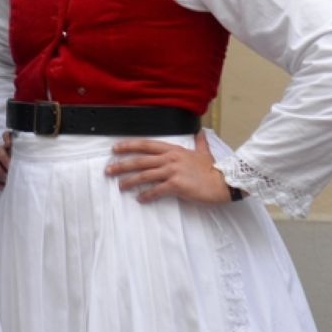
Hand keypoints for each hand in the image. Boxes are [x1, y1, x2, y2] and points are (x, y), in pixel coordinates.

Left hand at [107, 131, 232, 205]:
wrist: (223, 182)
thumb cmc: (212, 169)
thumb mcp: (204, 152)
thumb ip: (199, 143)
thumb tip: (201, 132)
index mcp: (174, 150)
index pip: (146, 145)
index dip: (129, 146)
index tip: (115, 149)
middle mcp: (170, 158)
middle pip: (140, 160)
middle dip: (122, 165)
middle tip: (108, 170)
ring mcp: (172, 171)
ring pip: (145, 175)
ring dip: (130, 181)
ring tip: (120, 186)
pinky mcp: (176, 185)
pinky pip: (156, 190)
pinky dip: (146, 195)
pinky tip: (140, 199)